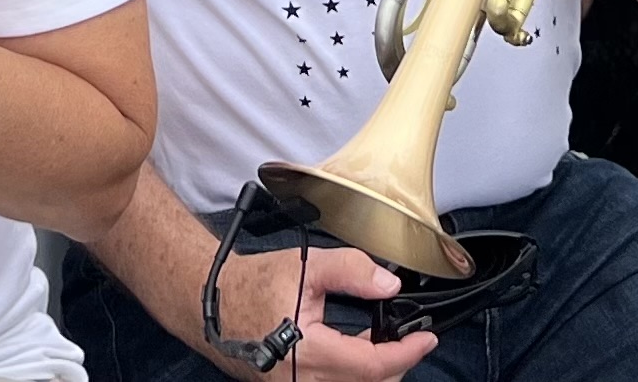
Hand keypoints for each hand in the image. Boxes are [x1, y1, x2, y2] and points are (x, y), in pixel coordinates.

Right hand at [195, 240, 433, 378]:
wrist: (211, 302)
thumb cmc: (253, 284)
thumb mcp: (306, 266)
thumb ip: (351, 271)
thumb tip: (389, 284)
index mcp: (308, 354)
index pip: (372, 367)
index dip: (406, 354)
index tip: (426, 338)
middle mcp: (301, 381)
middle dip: (395, 364)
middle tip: (409, 338)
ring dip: (372, 371)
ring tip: (384, 343)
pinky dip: (352, 375)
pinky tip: (356, 351)